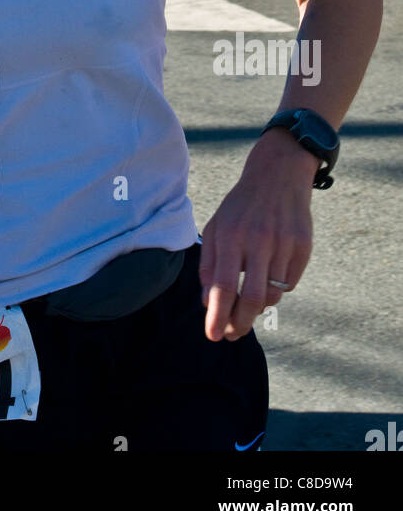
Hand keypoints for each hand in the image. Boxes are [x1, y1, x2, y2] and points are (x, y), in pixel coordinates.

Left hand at [199, 128, 315, 341]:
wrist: (278, 174)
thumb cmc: (241, 206)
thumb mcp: (216, 227)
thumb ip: (209, 264)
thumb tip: (207, 303)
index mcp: (230, 234)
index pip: (223, 286)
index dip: (217, 315)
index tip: (213, 336)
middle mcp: (258, 239)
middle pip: (251, 298)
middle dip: (240, 324)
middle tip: (233, 334)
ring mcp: (284, 243)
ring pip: (273, 294)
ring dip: (258, 308)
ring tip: (248, 306)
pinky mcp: (303, 246)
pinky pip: (289, 283)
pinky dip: (277, 289)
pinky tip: (268, 278)